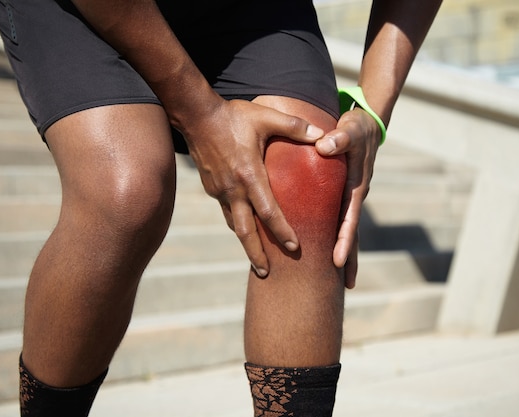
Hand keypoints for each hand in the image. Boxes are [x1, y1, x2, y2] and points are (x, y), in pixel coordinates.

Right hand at [183, 99, 323, 276]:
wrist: (196, 115)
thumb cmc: (233, 115)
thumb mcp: (266, 116)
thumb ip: (295, 126)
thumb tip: (322, 135)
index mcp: (249, 175)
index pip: (268, 211)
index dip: (282, 231)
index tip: (295, 247)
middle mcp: (233, 189)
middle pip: (244, 231)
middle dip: (256, 254)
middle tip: (266, 274)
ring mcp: (219, 190)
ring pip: (233, 224)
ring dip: (245, 243)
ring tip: (257, 259)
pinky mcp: (211, 187)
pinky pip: (226, 211)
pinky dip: (236, 224)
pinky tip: (244, 228)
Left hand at [314, 107, 380, 288]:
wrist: (366, 123)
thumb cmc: (356, 126)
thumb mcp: (350, 128)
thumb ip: (339, 138)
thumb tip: (323, 147)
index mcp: (356, 186)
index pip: (349, 219)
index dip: (343, 240)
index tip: (337, 262)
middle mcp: (355, 197)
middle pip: (352, 233)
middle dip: (349, 258)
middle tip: (345, 286)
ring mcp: (351, 198)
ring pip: (347, 230)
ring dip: (345, 253)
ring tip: (341, 280)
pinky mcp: (344, 195)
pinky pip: (340, 220)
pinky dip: (337, 237)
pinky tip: (326, 251)